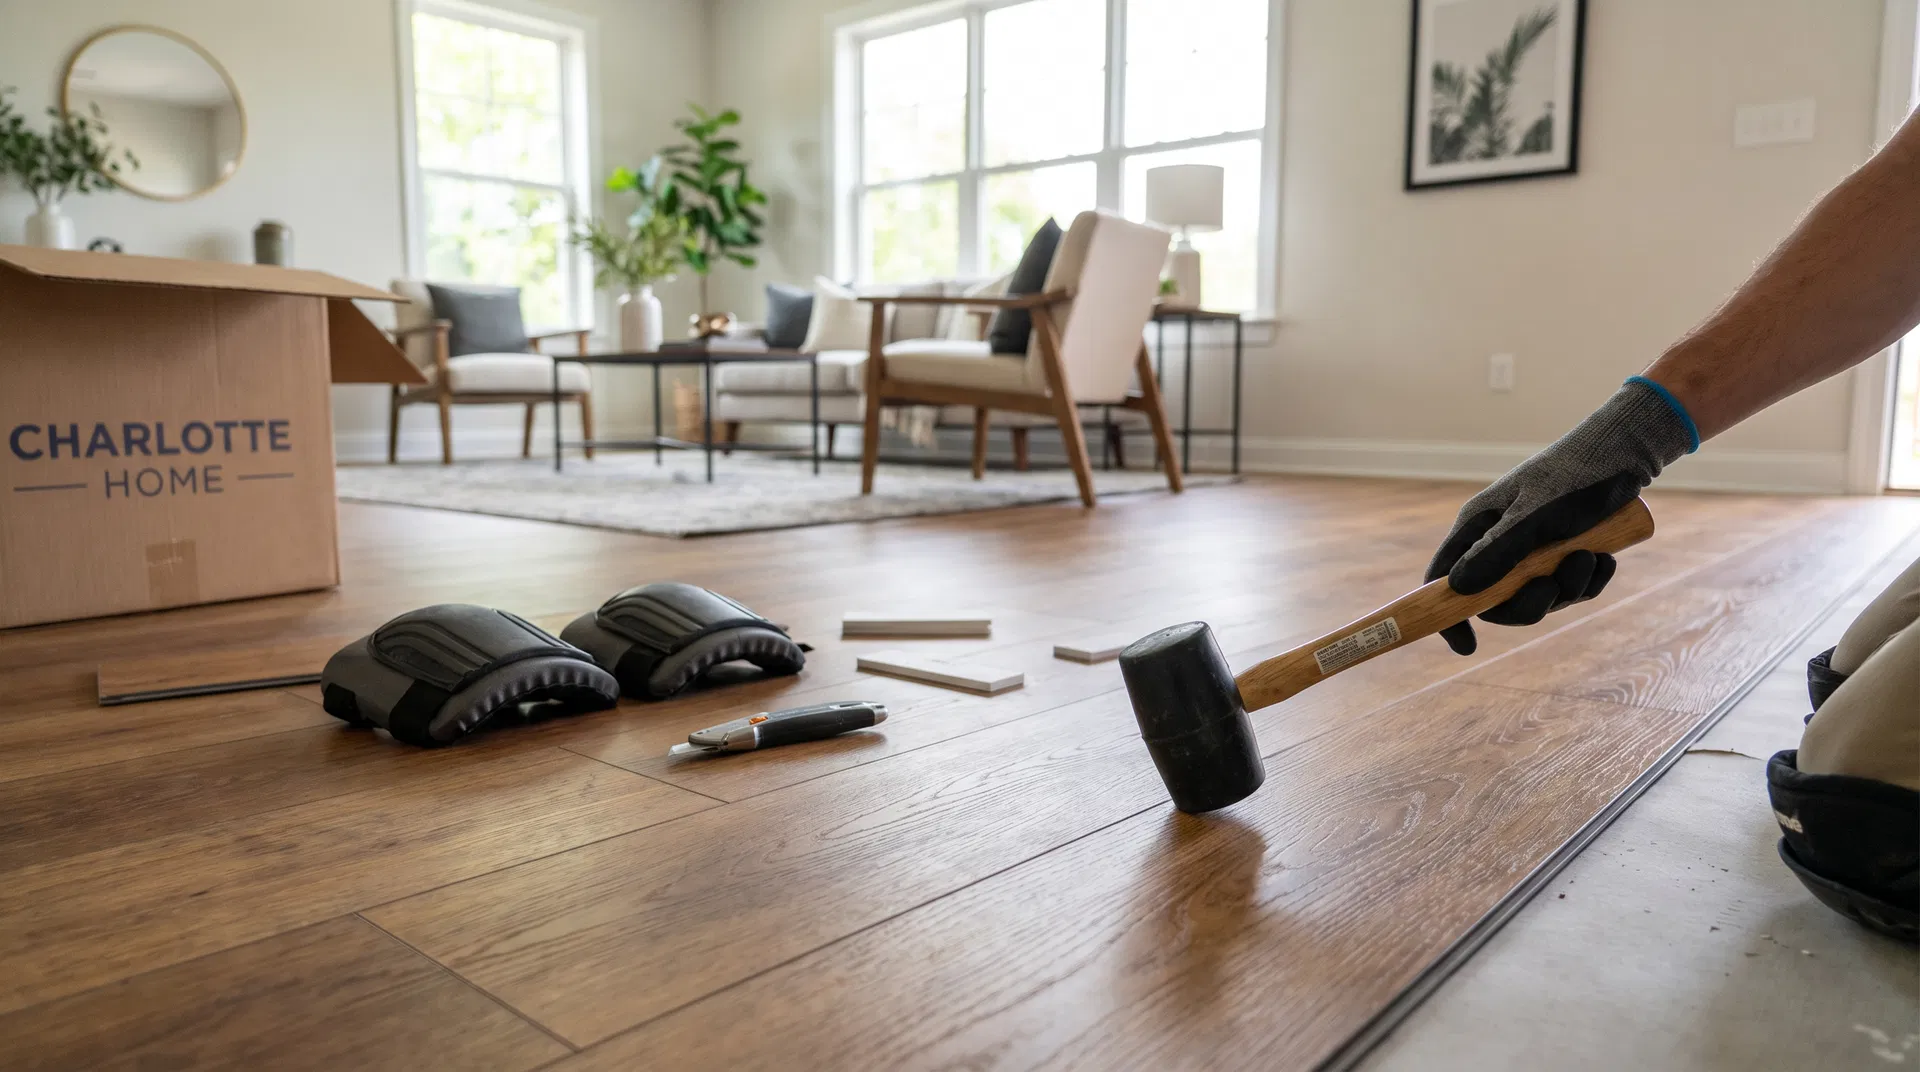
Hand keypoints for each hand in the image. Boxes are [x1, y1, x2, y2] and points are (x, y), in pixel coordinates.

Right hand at [1427, 378, 1696, 654]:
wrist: (1626, 454)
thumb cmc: (1573, 479)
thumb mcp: (1534, 519)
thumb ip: (1496, 553)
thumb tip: (1457, 589)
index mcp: (1478, 528)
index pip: (1444, 578)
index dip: (1448, 614)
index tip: (1467, 646)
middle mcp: (1500, 541)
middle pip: (1497, 599)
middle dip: (1529, 603)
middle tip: (1554, 589)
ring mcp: (1534, 549)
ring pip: (1539, 595)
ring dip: (1569, 587)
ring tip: (1591, 559)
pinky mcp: (1566, 550)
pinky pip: (1570, 586)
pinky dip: (1589, 580)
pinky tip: (1606, 560)